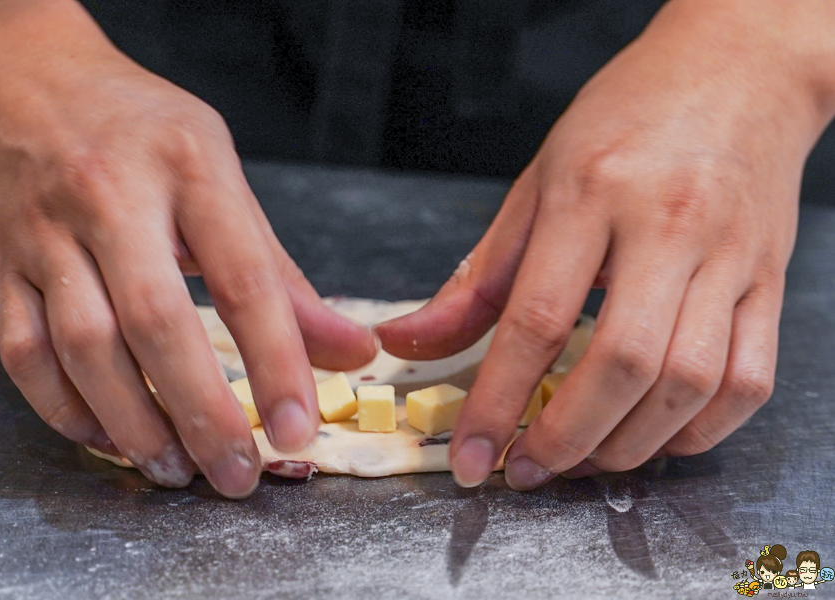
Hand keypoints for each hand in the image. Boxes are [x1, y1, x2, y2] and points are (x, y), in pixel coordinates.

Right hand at [0, 1, 376, 496]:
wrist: (17, 77)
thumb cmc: (137, 129)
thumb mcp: (220, 175)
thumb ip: (281, 274)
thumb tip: (352, 350)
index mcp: (188, 166)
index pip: (242, 277)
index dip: (276, 361)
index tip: (297, 427)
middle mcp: (110, 197)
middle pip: (156, 324)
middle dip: (203, 414)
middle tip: (237, 475)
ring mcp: (43, 234)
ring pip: (84, 349)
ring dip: (134, 425)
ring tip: (176, 470)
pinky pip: (25, 355)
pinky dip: (68, 411)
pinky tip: (109, 437)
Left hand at [377, 0, 834, 487]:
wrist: (736, 67)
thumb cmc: (625, 119)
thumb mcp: (536, 184)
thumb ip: (476, 278)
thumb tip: (408, 343)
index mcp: (591, 193)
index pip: (537, 319)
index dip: (496, 401)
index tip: (470, 456)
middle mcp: (667, 225)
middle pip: (621, 363)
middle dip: (565, 439)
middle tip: (525, 469)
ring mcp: (730, 256)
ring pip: (690, 382)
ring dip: (629, 445)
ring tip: (582, 458)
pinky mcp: (771, 279)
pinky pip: (750, 380)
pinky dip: (699, 430)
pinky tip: (654, 437)